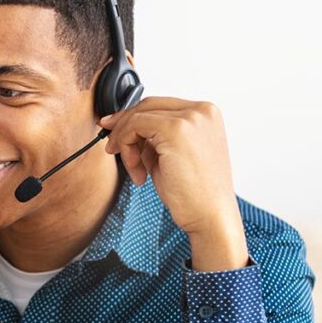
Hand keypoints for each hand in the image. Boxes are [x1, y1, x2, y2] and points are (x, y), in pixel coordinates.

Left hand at [99, 97, 247, 270]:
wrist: (210, 216)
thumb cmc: (194, 193)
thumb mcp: (171, 155)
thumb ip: (154, 137)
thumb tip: (123, 126)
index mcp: (206, 114)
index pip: (160, 106)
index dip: (133, 117)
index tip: (113, 130)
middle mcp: (201, 111)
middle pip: (148, 105)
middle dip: (123, 125)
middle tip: (111, 146)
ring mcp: (191, 117)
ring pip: (139, 116)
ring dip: (126, 142)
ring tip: (135, 170)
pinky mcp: (176, 129)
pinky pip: (135, 126)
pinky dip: (127, 146)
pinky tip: (137, 172)